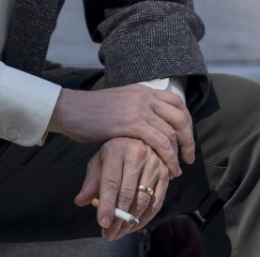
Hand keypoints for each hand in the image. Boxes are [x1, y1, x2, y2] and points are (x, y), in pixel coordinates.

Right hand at [47, 84, 193, 177]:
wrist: (70, 109)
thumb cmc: (89, 112)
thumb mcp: (119, 103)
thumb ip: (135, 110)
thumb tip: (147, 124)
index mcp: (142, 90)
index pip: (176, 103)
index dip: (186, 122)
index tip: (186, 139)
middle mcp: (144, 96)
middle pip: (180, 117)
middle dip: (188, 139)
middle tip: (189, 157)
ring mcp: (139, 109)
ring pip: (172, 132)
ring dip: (179, 153)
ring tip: (177, 169)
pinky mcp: (132, 123)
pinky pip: (160, 142)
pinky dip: (168, 158)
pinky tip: (168, 170)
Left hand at [75, 136, 169, 239]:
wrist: (138, 138)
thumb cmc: (114, 153)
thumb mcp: (99, 162)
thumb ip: (90, 182)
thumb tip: (80, 201)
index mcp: (116, 149)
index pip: (111, 182)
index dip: (107, 205)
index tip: (103, 223)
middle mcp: (137, 153)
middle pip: (128, 194)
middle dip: (118, 218)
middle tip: (109, 234)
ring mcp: (154, 163)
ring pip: (143, 200)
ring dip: (131, 221)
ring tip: (119, 233)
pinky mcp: (165, 173)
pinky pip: (156, 202)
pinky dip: (145, 218)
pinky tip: (134, 226)